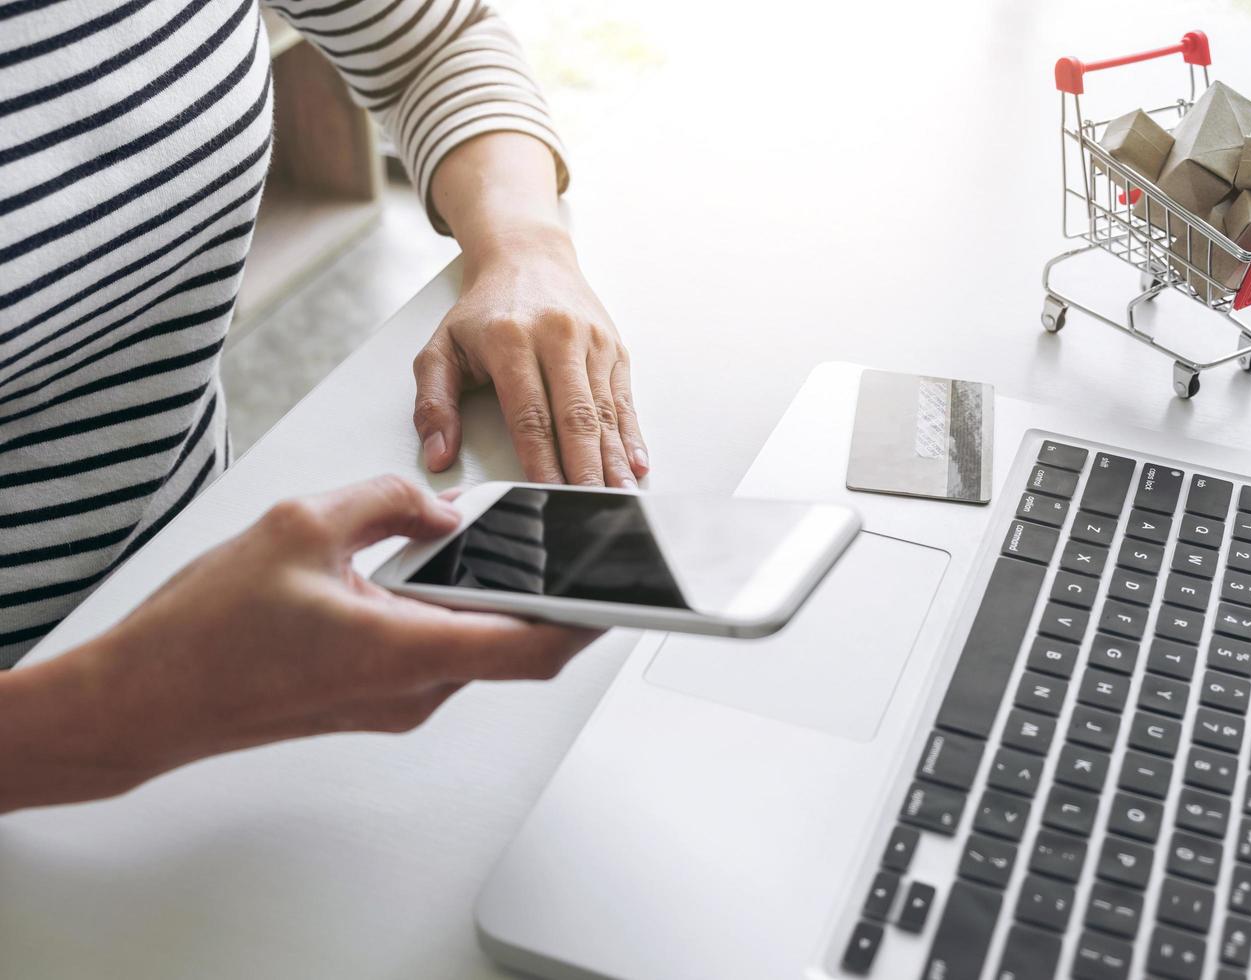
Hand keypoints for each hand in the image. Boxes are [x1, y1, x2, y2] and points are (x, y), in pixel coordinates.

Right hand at [0, 476, 599, 810]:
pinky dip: (452, 618)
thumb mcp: (302, 527)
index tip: (628, 590)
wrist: (144, 701)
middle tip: (574, 551)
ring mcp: (391, 703)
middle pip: (514, 649)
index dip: (593, 621)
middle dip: (552, 601)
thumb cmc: (206, 631)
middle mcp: (412, 690)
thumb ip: (388, 503)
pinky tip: (433, 575)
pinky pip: (435, 655)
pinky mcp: (368, 700)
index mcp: (408, 651)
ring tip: (501, 549)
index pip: (536, 648)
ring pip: (473, 650)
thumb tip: (439, 509)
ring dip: (494, 606)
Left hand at [412, 234, 648, 486]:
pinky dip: (632, 436)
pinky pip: (624, 401)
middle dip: (584, 469)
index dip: (540, 459)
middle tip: (589, 507)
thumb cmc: (484, 310)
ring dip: (613, 460)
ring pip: (605, 413)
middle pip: (575, 418)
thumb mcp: (441, 348)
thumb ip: (432, 404)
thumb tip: (438, 455)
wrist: (528, 254)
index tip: (545, 493)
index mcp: (510, 339)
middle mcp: (557, 338)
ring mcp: (592, 342)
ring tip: (618, 497)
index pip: (529, 414)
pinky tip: (637, 465)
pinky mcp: (614, 348)